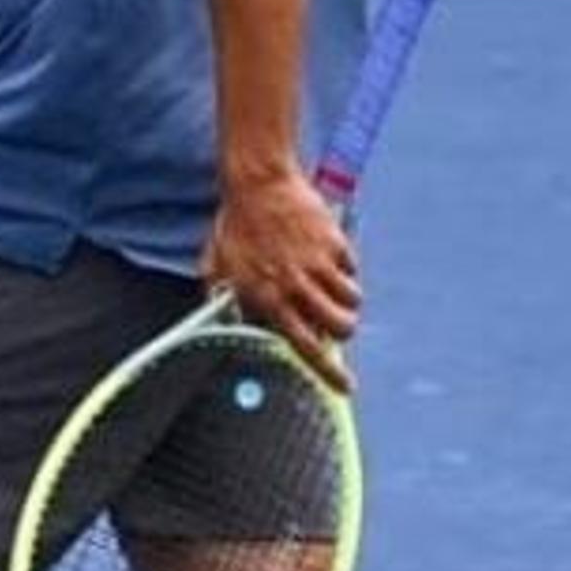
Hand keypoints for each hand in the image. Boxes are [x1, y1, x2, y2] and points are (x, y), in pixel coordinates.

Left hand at [201, 166, 360, 392]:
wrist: (258, 183)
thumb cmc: (235, 225)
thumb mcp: (218, 265)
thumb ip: (222, 297)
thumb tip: (226, 322)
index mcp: (267, 298)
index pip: (302, 346)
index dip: (326, 372)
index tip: (345, 387)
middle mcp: (295, 286)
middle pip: (340, 328)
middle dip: (343, 331)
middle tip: (336, 323)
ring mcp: (318, 265)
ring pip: (352, 302)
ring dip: (346, 300)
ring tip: (331, 287)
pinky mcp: (335, 244)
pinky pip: (352, 268)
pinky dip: (345, 267)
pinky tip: (326, 254)